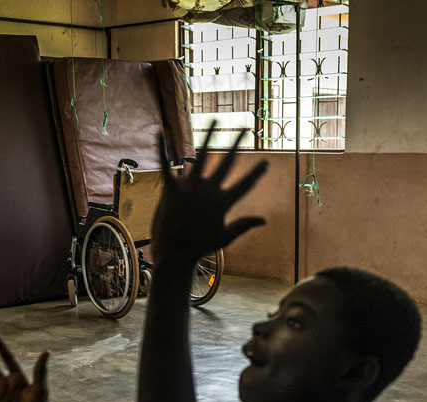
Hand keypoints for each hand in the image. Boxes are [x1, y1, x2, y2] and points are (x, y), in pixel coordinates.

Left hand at [151, 122, 267, 264]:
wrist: (174, 257)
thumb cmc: (198, 248)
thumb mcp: (224, 238)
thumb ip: (243, 225)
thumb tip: (264, 220)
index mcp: (223, 203)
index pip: (244, 185)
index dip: (256, 173)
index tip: (267, 162)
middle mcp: (209, 192)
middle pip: (227, 163)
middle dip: (238, 144)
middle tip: (245, 128)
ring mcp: (190, 189)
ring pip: (203, 155)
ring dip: (210, 135)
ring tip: (216, 119)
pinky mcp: (171, 190)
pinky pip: (166, 165)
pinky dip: (162, 147)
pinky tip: (160, 131)